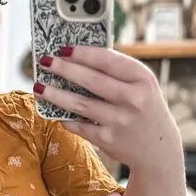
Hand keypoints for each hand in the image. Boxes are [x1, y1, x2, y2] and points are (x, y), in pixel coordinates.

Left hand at [33, 46, 181, 168]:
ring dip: (55, 95)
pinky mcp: (108, 140)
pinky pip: (79, 125)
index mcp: (142, 79)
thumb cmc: (143, 107)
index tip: (63, 48)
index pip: (108, 60)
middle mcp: (133, 99)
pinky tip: (53, 111)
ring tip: (38, 87)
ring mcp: (120, 121)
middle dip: (64, 69)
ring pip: (80, 104)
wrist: (157, 147)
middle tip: (44, 62)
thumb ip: (117, 71)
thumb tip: (77, 56)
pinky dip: (64, 117)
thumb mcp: (141, 84)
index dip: (83, 53)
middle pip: (91, 81)